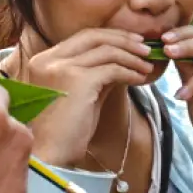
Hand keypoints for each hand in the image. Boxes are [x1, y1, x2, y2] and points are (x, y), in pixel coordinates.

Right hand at [14, 29, 155, 166]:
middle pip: (94, 36)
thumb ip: (95, 75)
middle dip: (124, 40)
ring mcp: (62, 68)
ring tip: (147, 67)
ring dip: (132, 57)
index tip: (132, 42)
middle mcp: (50, 59)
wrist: (50, 156)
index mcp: (44, 60)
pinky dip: (130, 72)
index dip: (111, 36)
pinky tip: (140, 80)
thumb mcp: (79, 95)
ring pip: (106, 51)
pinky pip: (112, 69)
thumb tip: (122, 62)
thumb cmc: (64, 131)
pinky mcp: (78, 80)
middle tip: (146, 48)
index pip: (83, 37)